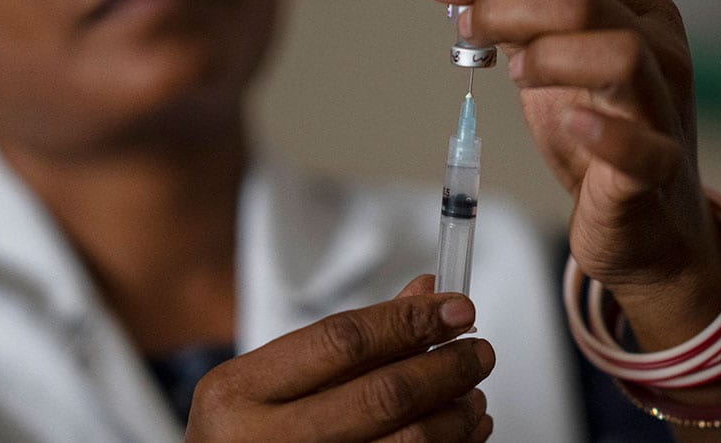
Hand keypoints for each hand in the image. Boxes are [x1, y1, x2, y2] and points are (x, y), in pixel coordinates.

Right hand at [185, 275, 494, 441]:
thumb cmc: (248, 432)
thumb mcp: (272, 380)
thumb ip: (347, 339)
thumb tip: (425, 293)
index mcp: (241, 391)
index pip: (343, 340)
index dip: (409, 320)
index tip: (457, 308)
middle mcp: (266, 440)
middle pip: (383, 396)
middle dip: (446, 368)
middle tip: (479, 351)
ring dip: (455, 415)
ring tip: (472, 394)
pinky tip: (461, 433)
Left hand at [427, 0, 720, 347]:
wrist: (646, 226)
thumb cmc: (597, 138)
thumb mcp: (552, 71)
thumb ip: (521, 29)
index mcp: (637, 13)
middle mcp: (661, 51)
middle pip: (583, 1)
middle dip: (507, 4)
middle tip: (464, 26)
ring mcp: (664, 109)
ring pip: (622, 53)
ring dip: (552, 54)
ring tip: (515, 73)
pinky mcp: (659, 170)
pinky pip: (642, 148)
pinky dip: (605, 133)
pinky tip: (570, 123)